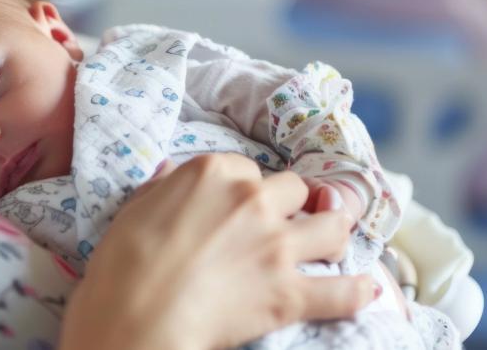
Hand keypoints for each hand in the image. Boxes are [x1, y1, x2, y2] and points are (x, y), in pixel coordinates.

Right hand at [58, 155, 374, 349]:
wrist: (136, 318)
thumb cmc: (121, 265)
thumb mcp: (134, 209)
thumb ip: (164, 188)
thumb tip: (171, 175)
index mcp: (214, 173)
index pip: (247, 169)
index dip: (244, 188)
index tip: (236, 205)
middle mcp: (252, 200)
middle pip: (294, 190)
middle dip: (291, 205)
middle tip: (282, 222)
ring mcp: (277, 246)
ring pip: (332, 227)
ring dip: (333, 233)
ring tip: (330, 243)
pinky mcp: (289, 293)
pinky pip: (342, 291)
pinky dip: (356, 291)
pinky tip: (366, 289)